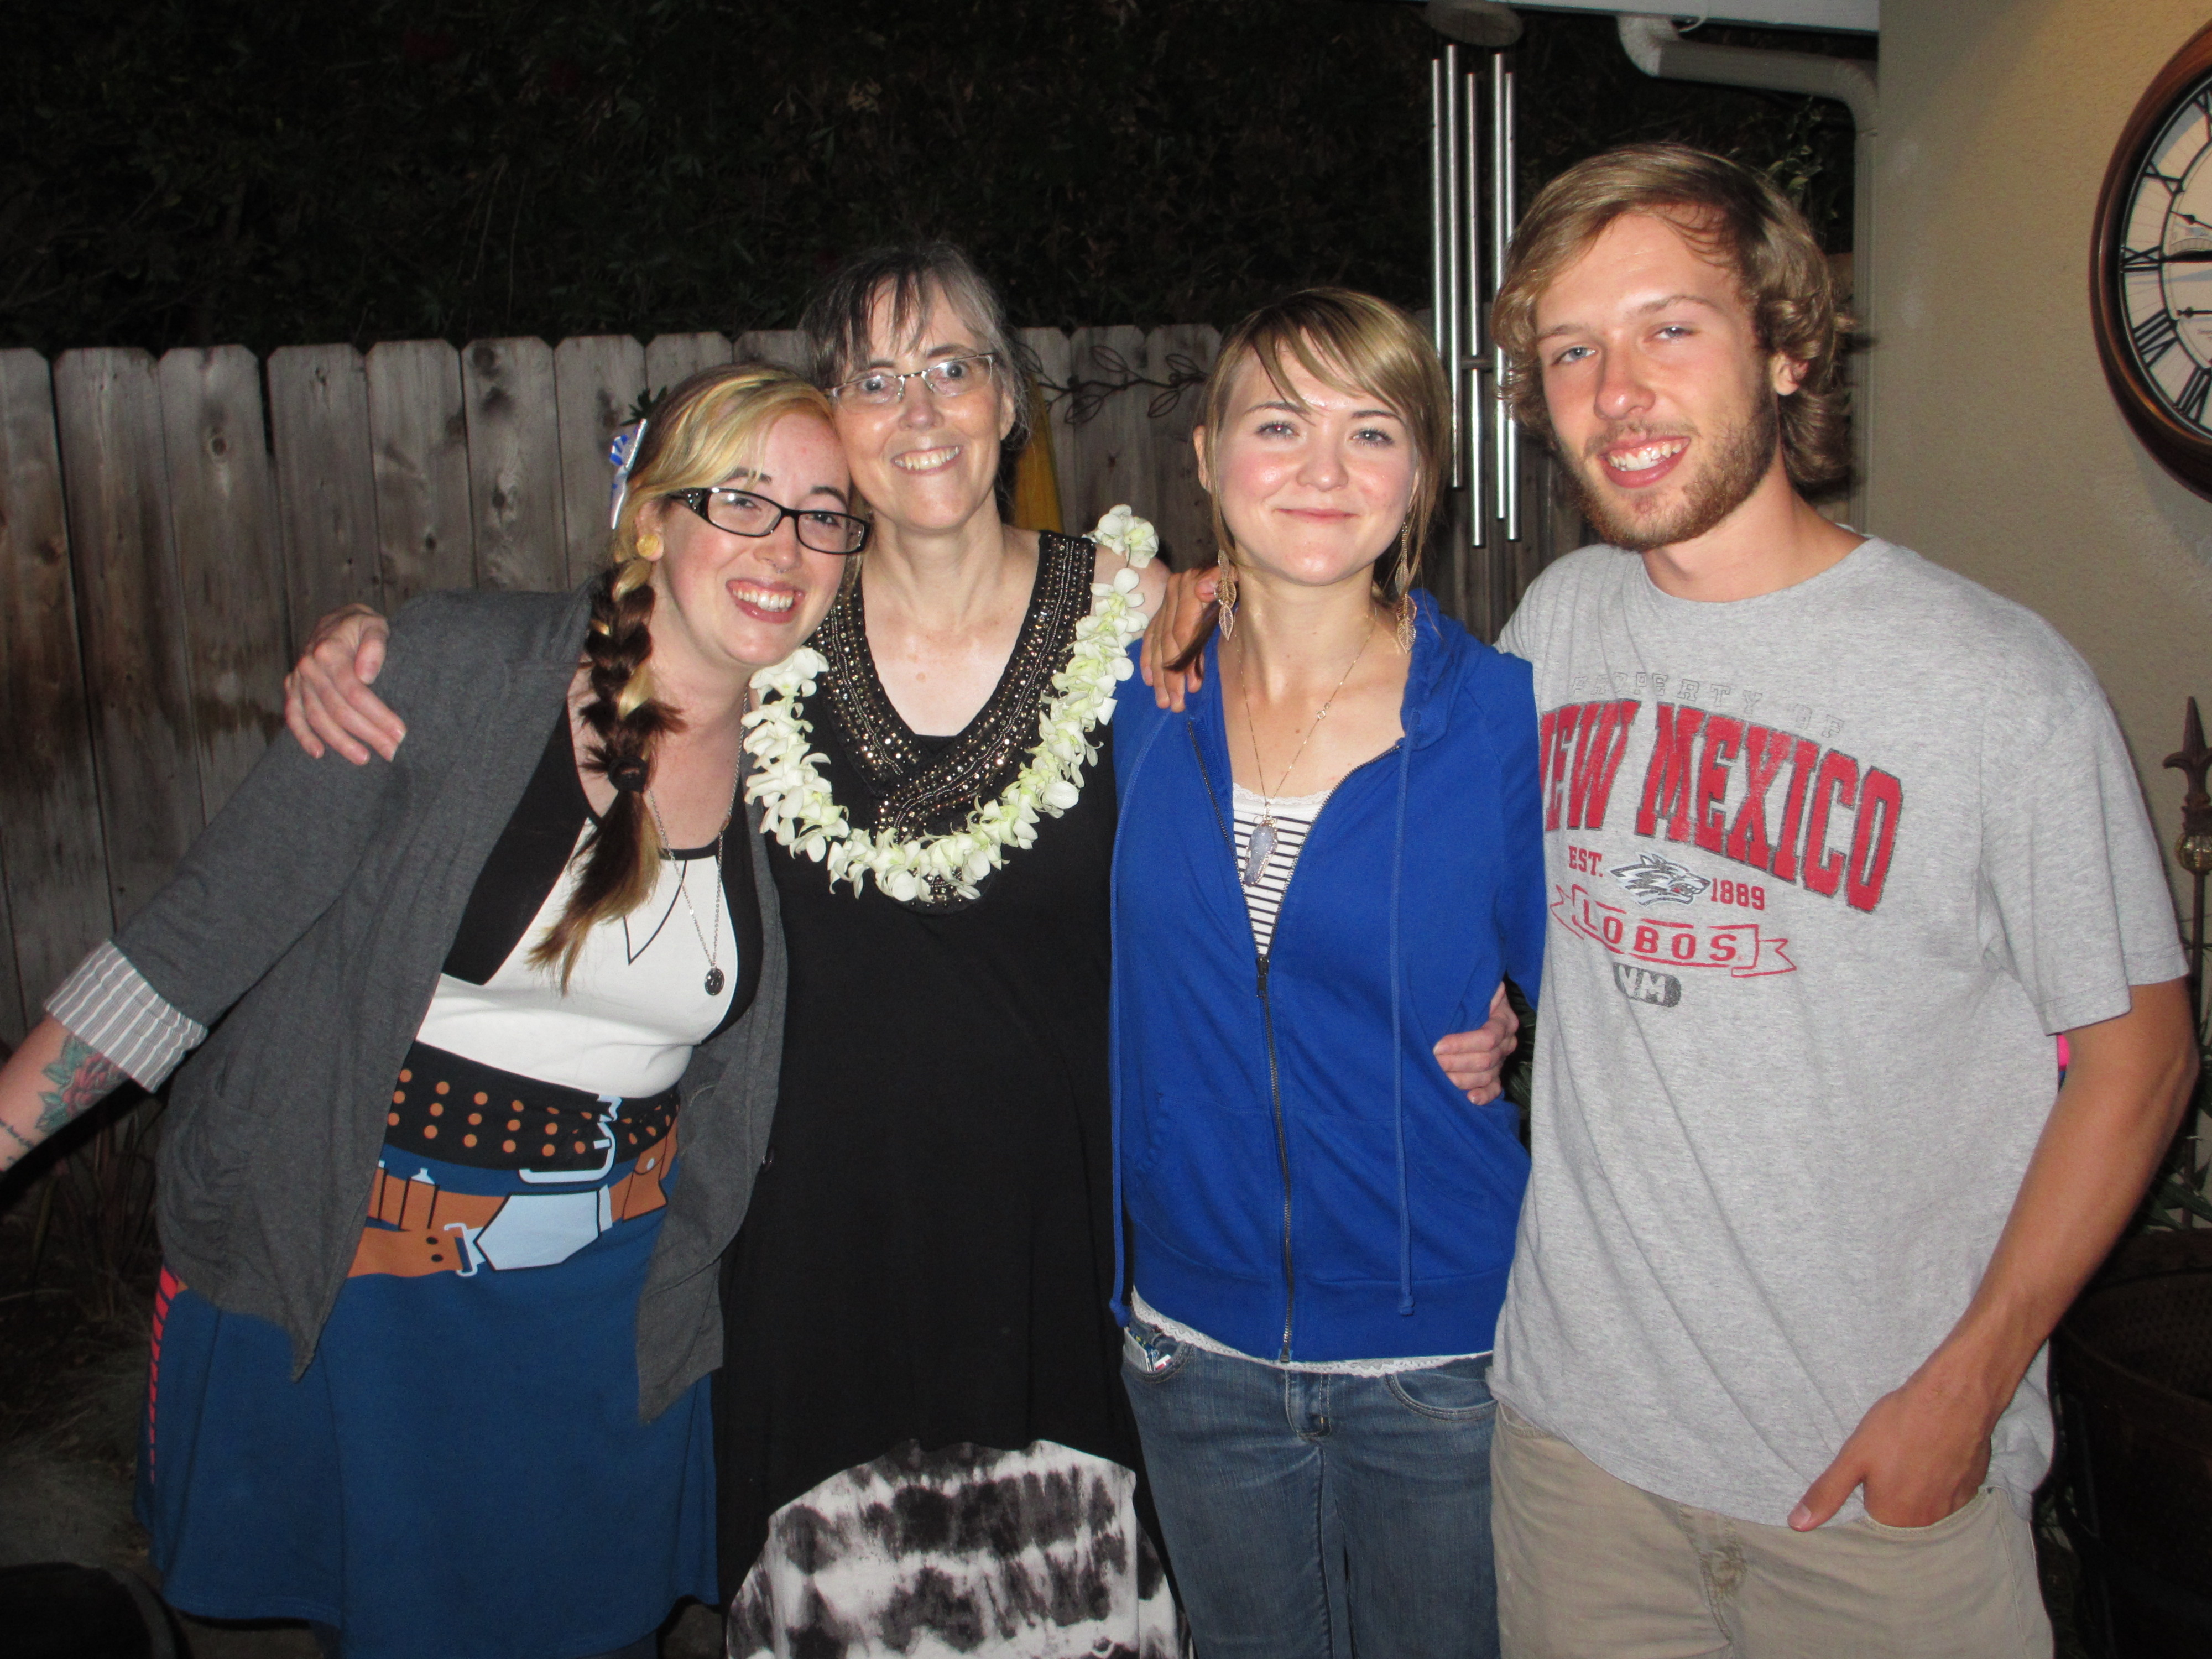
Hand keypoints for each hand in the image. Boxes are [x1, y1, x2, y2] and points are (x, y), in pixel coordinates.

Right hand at [284, 604, 402, 763]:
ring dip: (339, 742)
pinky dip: (302, 736)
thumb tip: (367, 675)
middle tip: (392, 752)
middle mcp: (310, 666)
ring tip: (363, 758)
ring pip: (317, 717)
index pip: (355, 692)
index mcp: (330, 651)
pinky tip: (318, 753)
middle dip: (367, 733)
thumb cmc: (362, 626)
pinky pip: (293, 715)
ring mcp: (299, 678)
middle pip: (338, 709)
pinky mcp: (292, 687)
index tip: (400, 733)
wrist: (337, 619)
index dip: (378, 715)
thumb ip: (375, 645)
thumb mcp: (375, 625)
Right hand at [1139, 564, 1220, 710]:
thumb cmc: (1238, 577)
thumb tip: (1203, 590)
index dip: (1186, 659)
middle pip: (1167, 642)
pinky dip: (1148, 659)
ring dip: (1159, 676)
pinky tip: (1148, 680)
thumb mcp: (1234, 576)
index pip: (1182, 630)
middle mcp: (1173, 593)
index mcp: (1188, 586)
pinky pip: (1150, 637)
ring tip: (1165, 702)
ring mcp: (1166, 602)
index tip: (1192, 685)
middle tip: (1175, 704)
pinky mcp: (1163, 610)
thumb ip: (1220, 581)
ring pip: (1158, 643)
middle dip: (1170, 676)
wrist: (1234, 563)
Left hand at [1433, 982, 1518, 1103]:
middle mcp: (1506, 1040)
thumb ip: (1470, 991)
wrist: (1472, 1001)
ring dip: (1462, 1079)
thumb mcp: (1471, 987)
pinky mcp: (1496, 1074)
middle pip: (1486, 1059)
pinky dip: (1484, 1096)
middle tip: (1432, 1063)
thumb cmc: (1465, 994)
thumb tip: (1454, 993)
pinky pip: (1495, 1089)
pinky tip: (1469, 1098)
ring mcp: (1502, 1059)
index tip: (1436, 1046)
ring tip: (1439, 1077)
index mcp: (1503, 1019)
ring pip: (1487, 1075)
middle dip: (1456, 1062)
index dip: (1462, 1044)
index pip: (1488, 1037)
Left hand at [1790, 1368, 1997, 1529]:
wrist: (1954, 1398)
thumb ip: (1827, 1493)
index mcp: (1895, 1519)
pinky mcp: (1972, 1489)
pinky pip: (1948, 1494)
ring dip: (1917, 1488)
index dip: (1866, 1497)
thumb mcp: (1853, 1457)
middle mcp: (1928, 1522)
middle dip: (1892, 1494)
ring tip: (1911, 1457)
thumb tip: (1797, 1524)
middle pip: (1901, 1517)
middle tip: (1892, 1460)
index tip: (1870, 1476)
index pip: (1872, 1524)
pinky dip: (1940, 1480)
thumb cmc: (1900, 1425)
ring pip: (1926, 1506)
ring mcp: (1954, 1507)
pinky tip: (1933, 1456)